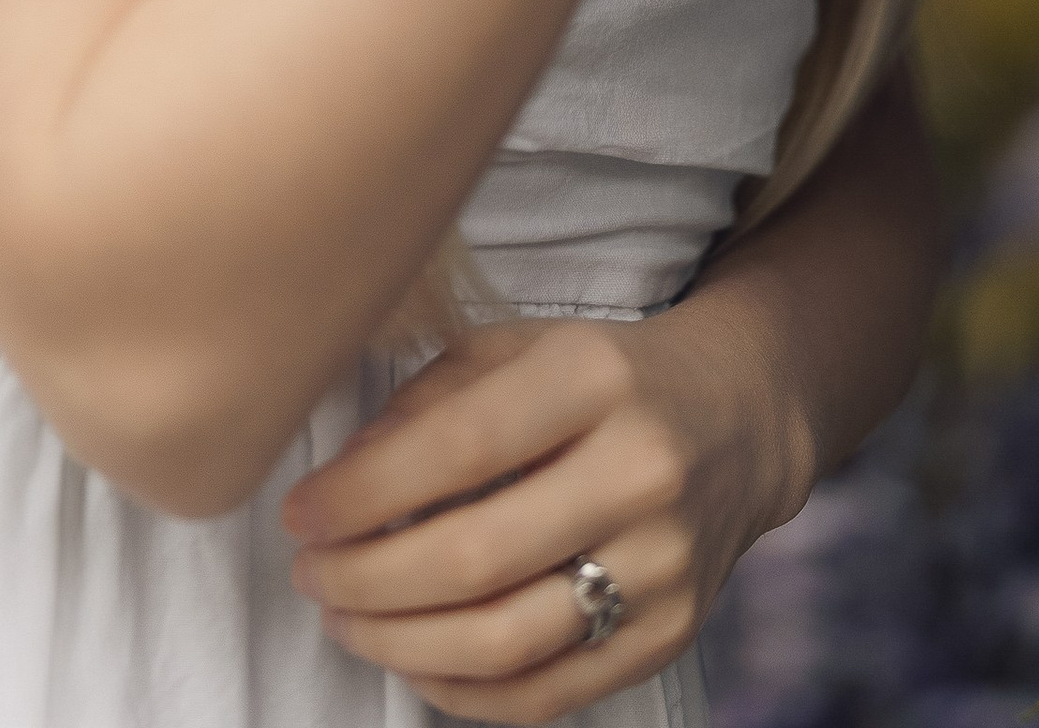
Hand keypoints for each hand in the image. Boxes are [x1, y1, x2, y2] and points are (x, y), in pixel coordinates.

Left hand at [279, 305, 806, 722]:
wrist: (736, 417)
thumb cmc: (598, 377)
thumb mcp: (516, 347)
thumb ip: (428, 402)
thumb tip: (342, 481)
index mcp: (592, 378)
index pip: (457, 447)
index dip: (362, 492)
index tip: (302, 512)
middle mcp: (639, 472)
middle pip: (474, 558)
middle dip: (366, 579)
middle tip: (311, 574)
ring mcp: (663, 565)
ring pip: (505, 642)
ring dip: (400, 643)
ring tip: (346, 619)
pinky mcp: (670, 634)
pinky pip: (547, 693)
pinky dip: (463, 690)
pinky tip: (413, 659)